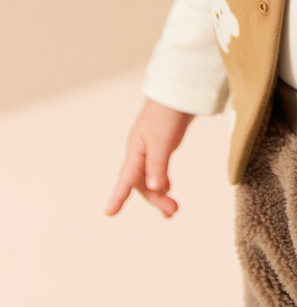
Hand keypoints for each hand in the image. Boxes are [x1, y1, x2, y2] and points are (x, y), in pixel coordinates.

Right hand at [104, 99, 193, 218]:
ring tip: (172, 210)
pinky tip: (168, 188)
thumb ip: (158, 165)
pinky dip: (162, 181)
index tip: (108, 214)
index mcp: (135, 151)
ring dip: (160, 194)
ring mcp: (150, 150)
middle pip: (142, 184)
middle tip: (173, 212)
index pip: (125, 180)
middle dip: (155, 199)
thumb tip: (154, 188)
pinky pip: (158, 170)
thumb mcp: (162, 142)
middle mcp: (140, 153)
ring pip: (150, 179)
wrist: (178, 93)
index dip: (118, 197)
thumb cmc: (166, 115)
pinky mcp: (162, 146)